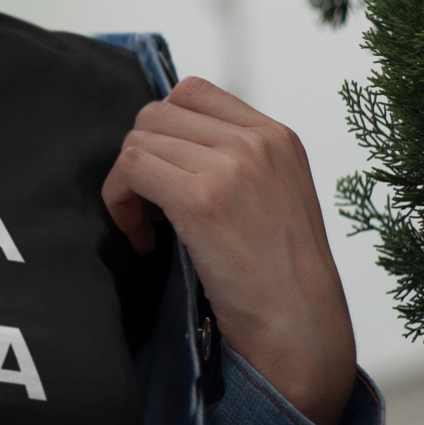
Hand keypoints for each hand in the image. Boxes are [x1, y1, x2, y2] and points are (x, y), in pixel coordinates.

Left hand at [101, 77, 356, 424]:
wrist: (303, 331)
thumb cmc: (283, 280)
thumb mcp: (274, 198)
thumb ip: (234, 163)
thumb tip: (167, 146)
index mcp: (277, 136)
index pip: (192, 93)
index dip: (163, 132)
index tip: (164, 176)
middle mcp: (256, 140)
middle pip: (157, 114)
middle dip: (139, 158)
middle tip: (147, 208)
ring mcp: (231, 165)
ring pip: (138, 140)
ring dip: (126, 184)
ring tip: (145, 229)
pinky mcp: (202, 197)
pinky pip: (131, 169)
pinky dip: (120, 202)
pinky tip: (141, 240)